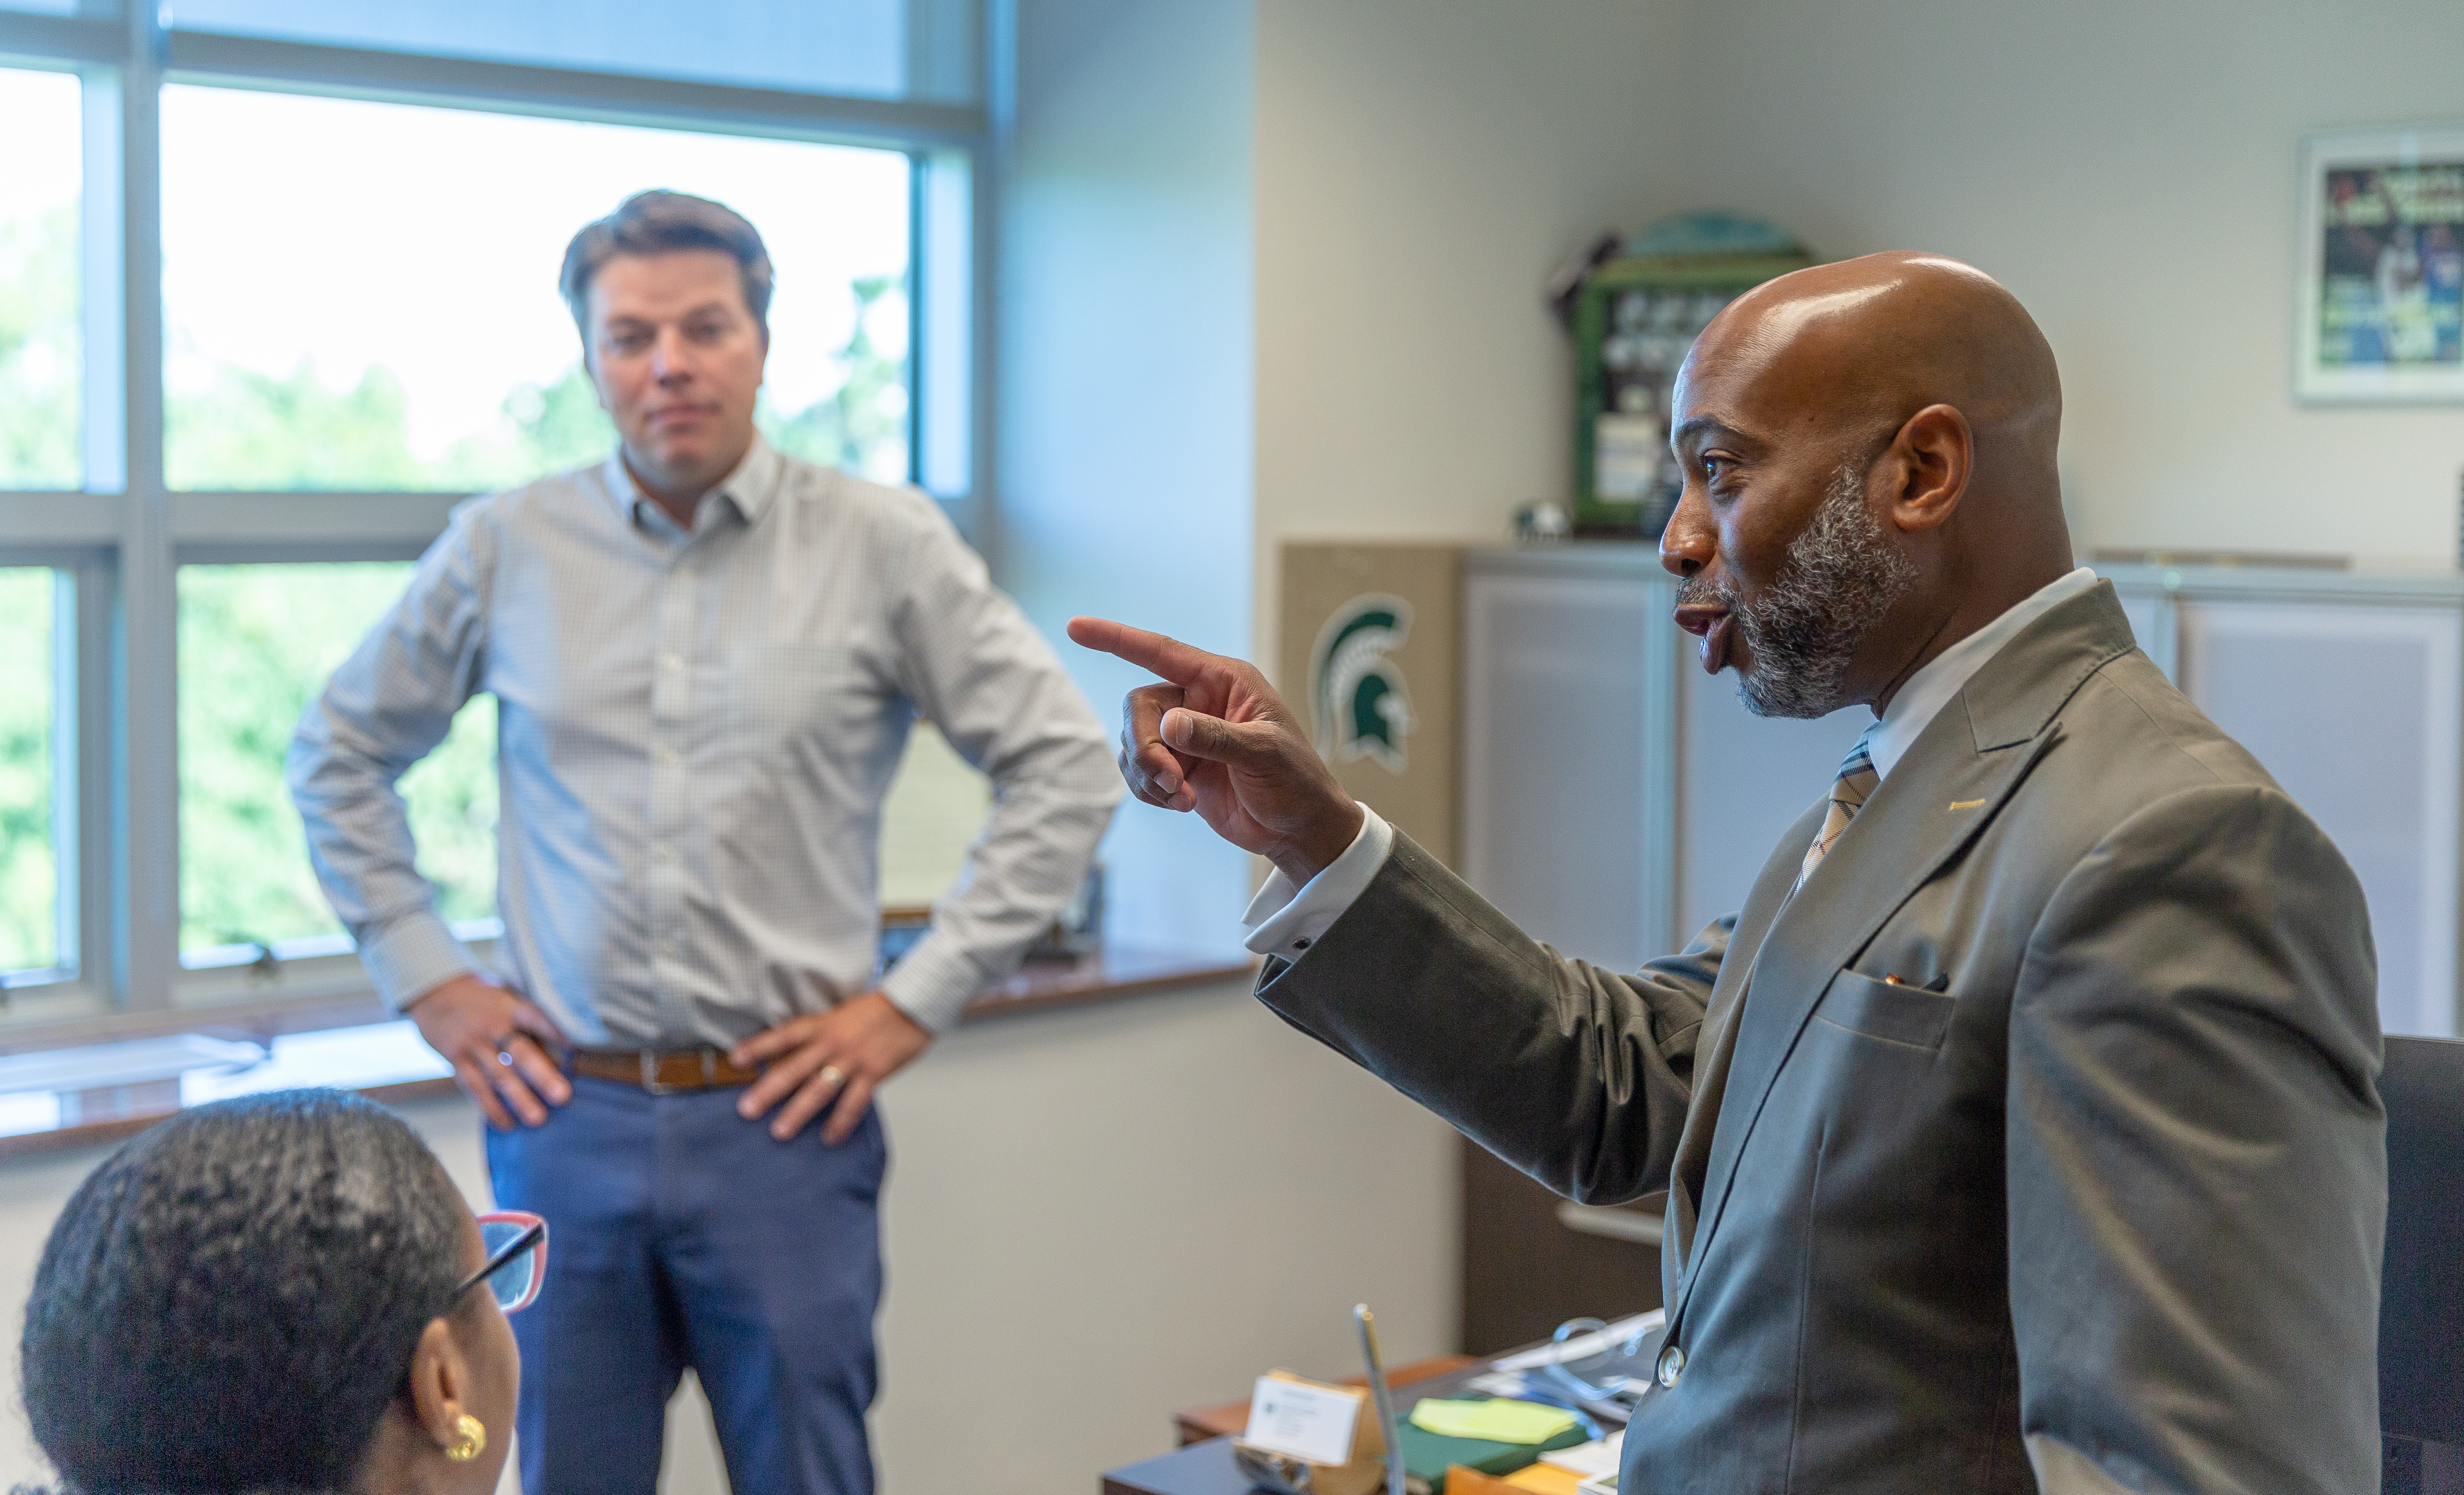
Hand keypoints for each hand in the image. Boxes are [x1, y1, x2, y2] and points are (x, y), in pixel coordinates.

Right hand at [405, 973, 571, 1129]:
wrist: (433, 990)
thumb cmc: (482, 997)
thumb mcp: (506, 997)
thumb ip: (529, 1022)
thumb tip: (563, 1050)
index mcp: (510, 1005)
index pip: (538, 1019)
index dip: (558, 1034)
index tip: (578, 1051)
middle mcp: (492, 1025)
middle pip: (520, 1053)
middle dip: (542, 1076)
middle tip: (562, 1096)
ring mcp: (472, 1043)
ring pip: (498, 1075)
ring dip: (518, 1099)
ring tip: (537, 1119)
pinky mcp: (455, 1059)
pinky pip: (474, 1087)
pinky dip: (490, 1107)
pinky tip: (505, 1123)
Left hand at [730, 991, 931, 1144]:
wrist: (912, 1005)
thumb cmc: (874, 1010)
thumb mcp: (838, 1015)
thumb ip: (816, 1035)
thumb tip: (787, 1057)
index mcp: (822, 1024)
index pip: (784, 1035)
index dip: (759, 1046)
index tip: (735, 1060)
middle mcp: (833, 1042)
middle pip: (794, 1068)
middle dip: (769, 1090)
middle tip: (747, 1109)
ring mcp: (853, 1060)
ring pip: (819, 1089)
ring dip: (798, 1112)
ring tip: (780, 1131)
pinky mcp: (874, 1073)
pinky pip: (853, 1103)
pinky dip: (841, 1122)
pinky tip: (830, 1138)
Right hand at [1065, 616, 1363, 885]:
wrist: (1298, 829)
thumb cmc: (1296, 781)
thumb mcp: (1264, 754)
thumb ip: (1215, 737)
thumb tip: (1169, 725)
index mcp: (1222, 681)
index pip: (1160, 652)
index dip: (1116, 638)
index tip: (1075, 627)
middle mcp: (1197, 700)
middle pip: (1138, 707)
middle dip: (1145, 748)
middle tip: (1170, 781)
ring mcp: (1184, 735)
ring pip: (1132, 741)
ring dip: (1148, 775)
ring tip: (1182, 798)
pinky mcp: (1175, 767)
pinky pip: (1137, 770)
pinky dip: (1149, 790)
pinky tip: (1180, 803)